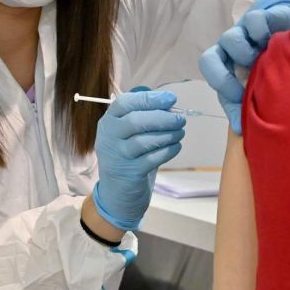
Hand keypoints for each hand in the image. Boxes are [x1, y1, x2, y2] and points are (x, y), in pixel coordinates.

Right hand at [92, 90, 186, 230]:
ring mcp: (118, 157)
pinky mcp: (130, 173)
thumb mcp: (127, 133)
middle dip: (162, 118)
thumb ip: (143, 116)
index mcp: (108, 122)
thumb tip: (168, 104)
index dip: (149, 99)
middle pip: (135, 121)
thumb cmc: (127, 155)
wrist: (117, 191)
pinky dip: (168, 150)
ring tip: (180, 132)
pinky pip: (152, 159)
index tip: (171, 99)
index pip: (124, 103)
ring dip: (168, 134)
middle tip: (180, 119)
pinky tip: (176, 146)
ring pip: (144, 141)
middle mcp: (108, 138)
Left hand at [199, 0, 289, 133]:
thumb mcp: (260, 88)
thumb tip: (238, 129)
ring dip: (244, 53)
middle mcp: (230, 48)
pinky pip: (255, 21)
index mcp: (226, 64)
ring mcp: (244, 31)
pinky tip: (276, 41)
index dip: (219, 83)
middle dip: (224, 74)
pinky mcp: (262, 17)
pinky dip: (262, 31)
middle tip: (245, 82)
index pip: (209, 69)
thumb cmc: (272, 67)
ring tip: (263, 61)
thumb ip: (246, 107)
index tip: (239, 97)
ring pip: (230, 38)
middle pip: (211, 56)